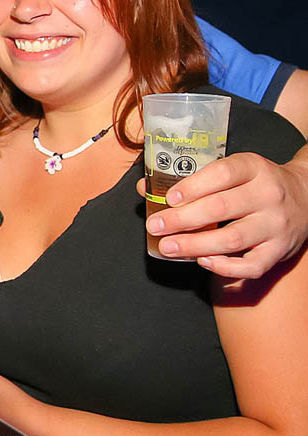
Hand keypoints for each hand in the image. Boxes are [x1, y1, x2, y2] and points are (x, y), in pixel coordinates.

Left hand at [142, 150, 307, 278]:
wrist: (306, 197)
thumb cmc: (255, 185)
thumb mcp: (233, 171)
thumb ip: (192, 179)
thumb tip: (144, 189)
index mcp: (254, 168)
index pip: (223, 174)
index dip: (193, 186)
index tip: (169, 198)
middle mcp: (268, 194)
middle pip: (221, 208)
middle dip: (182, 219)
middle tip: (155, 227)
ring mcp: (276, 224)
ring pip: (232, 238)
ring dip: (195, 245)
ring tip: (168, 247)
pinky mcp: (280, 250)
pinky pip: (252, 266)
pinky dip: (225, 267)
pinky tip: (203, 262)